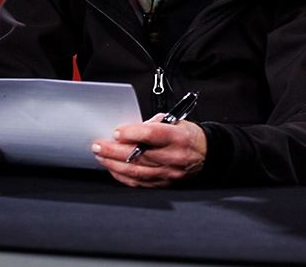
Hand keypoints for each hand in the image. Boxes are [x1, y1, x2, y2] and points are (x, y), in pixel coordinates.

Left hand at [91, 116, 206, 187]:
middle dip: (114, 150)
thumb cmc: (188, 135)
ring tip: (101, 156)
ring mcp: (168, 173)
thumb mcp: (176, 121)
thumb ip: (153, 124)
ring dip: (114, 164)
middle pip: (139, 155)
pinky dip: (123, 176)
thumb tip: (130, 130)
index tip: (116, 132)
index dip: (132, 133)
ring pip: (136, 171)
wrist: (207, 154)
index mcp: (179, 137)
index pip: (152, 135)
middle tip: (98, 145)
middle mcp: (174, 157)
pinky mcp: (164, 184)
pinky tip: (113, 169)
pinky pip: (139, 182)